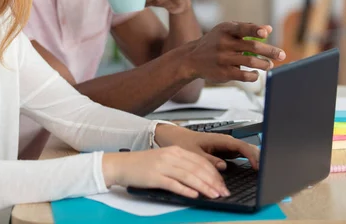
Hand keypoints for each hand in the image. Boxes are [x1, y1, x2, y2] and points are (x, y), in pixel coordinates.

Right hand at [102, 146, 229, 198]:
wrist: (121, 164)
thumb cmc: (142, 164)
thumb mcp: (164, 159)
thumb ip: (181, 165)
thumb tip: (201, 177)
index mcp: (175, 150)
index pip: (201, 161)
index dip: (214, 173)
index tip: (223, 184)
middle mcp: (170, 156)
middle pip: (198, 168)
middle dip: (213, 182)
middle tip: (223, 192)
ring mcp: (163, 166)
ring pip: (189, 176)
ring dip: (204, 187)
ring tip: (214, 195)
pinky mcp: (155, 176)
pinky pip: (174, 184)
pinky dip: (186, 190)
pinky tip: (195, 195)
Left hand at [153, 124, 259, 170]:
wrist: (175, 137)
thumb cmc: (183, 142)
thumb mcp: (193, 153)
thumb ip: (208, 160)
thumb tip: (224, 166)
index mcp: (219, 139)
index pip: (241, 146)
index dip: (252, 155)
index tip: (258, 166)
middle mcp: (226, 142)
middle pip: (247, 148)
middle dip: (259, 157)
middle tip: (266, 172)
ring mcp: (227, 147)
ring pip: (246, 151)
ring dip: (256, 159)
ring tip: (264, 172)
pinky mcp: (226, 152)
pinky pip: (241, 155)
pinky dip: (249, 161)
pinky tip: (255, 170)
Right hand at [184, 22, 285, 82]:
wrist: (192, 58)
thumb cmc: (214, 42)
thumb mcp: (225, 30)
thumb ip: (246, 28)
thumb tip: (269, 29)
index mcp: (225, 30)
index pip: (242, 29)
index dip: (255, 30)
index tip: (265, 33)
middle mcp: (223, 44)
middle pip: (252, 47)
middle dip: (270, 51)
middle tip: (282, 55)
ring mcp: (223, 59)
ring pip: (250, 62)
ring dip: (264, 64)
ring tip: (270, 65)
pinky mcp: (223, 72)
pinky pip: (243, 75)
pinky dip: (253, 75)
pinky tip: (256, 74)